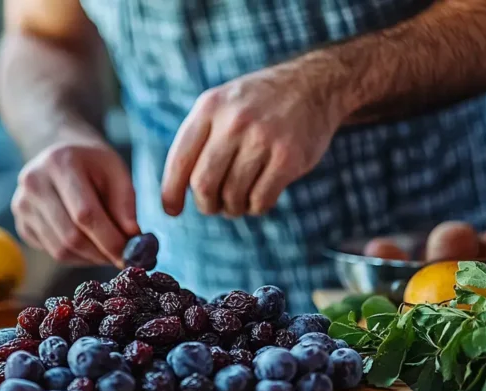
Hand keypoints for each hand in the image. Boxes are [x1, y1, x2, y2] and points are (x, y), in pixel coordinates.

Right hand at [12, 140, 139, 266]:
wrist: (61, 155)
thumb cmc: (93, 165)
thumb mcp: (116, 172)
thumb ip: (126, 204)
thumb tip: (132, 239)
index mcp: (60, 163)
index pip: (85, 213)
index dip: (109, 239)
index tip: (129, 254)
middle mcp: (34, 183)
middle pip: (71, 236)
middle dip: (101, 253)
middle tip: (122, 258)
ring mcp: (23, 205)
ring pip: (60, 250)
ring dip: (90, 258)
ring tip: (107, 250)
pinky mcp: (21, 224)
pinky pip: (52, 252)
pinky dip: (76, 257)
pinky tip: (89, 245)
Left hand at [161, 59, 352, 216]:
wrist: (314, 85)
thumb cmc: (258, 105)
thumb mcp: (222, 104)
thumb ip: (199, 138)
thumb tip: (176, 191)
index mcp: (210, 107)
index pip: (179, 159)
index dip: (171, 192)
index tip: (172, 210)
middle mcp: (234, 121)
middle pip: (203, 184)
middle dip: (205, 204)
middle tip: (212, 207)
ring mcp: (263, 138)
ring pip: (232, 196)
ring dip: (232, 208)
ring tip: (237, 202)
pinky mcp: (288, 157)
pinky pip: (261, 199)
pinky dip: (256, 207)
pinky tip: (258, 198)